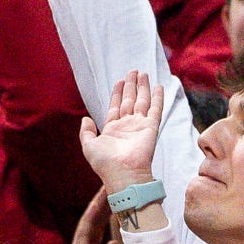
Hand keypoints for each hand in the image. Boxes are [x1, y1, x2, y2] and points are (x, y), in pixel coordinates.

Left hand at [79, 70, 161, 194]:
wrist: (123, 173)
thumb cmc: (105, 163)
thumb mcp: (88, 146)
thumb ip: (85, 132)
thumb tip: (85, 118)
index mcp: (112, 129)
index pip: (116, 106)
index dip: (118, 93)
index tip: (120, 80)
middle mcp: (127, 125)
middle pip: (130, 100)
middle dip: (131, 85)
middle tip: (134, 71)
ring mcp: (139, 125)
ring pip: (142, 101)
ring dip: (143, 87)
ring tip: (143, 73)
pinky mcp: (150, 127)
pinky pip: (155, 109)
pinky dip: (157, 98)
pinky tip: (158, 87)